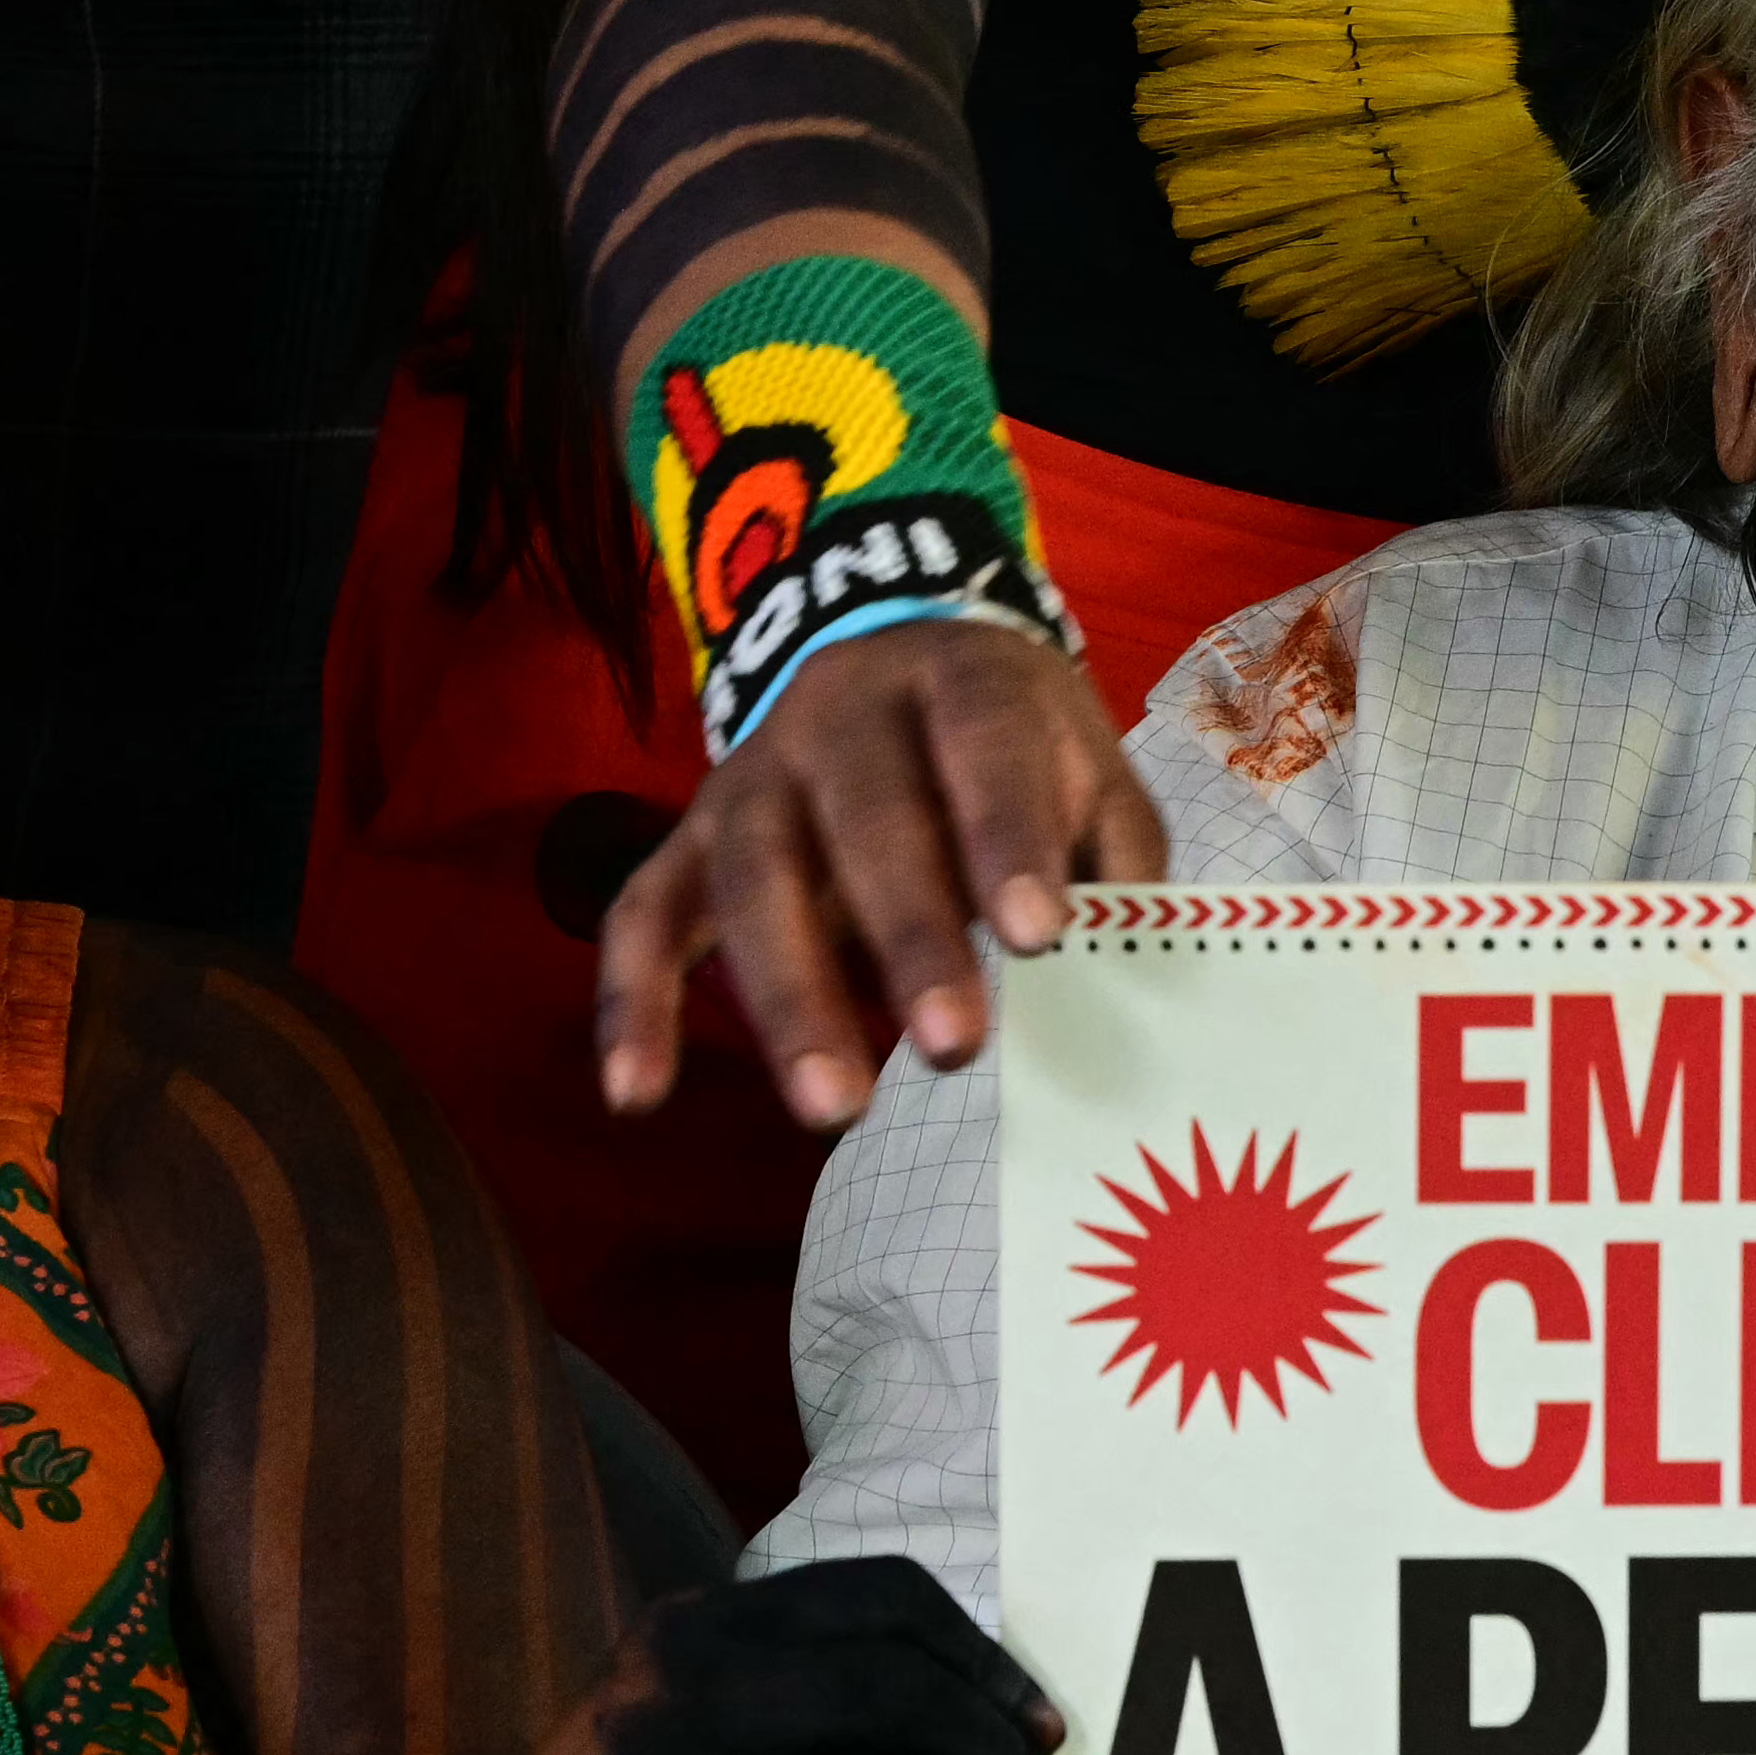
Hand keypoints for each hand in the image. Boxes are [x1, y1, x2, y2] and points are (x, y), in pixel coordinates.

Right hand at [602, 614, 1161, 1127]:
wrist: (896, 646)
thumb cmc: (1014, 744)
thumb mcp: (1088, 765)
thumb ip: (1111, 855)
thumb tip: (1125, 964)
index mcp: (960, 680)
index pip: (983, 745)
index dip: (1007, 835)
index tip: (1040, 935)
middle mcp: (842, 715)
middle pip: (864, 817)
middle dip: (908, 935)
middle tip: (955, 1047)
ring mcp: (754, 775)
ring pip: (752, 875)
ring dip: (787, 994)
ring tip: (834, 1107)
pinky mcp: (691, 836)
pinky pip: (644, 915)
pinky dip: (630, 1003)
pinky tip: (639, 1095)